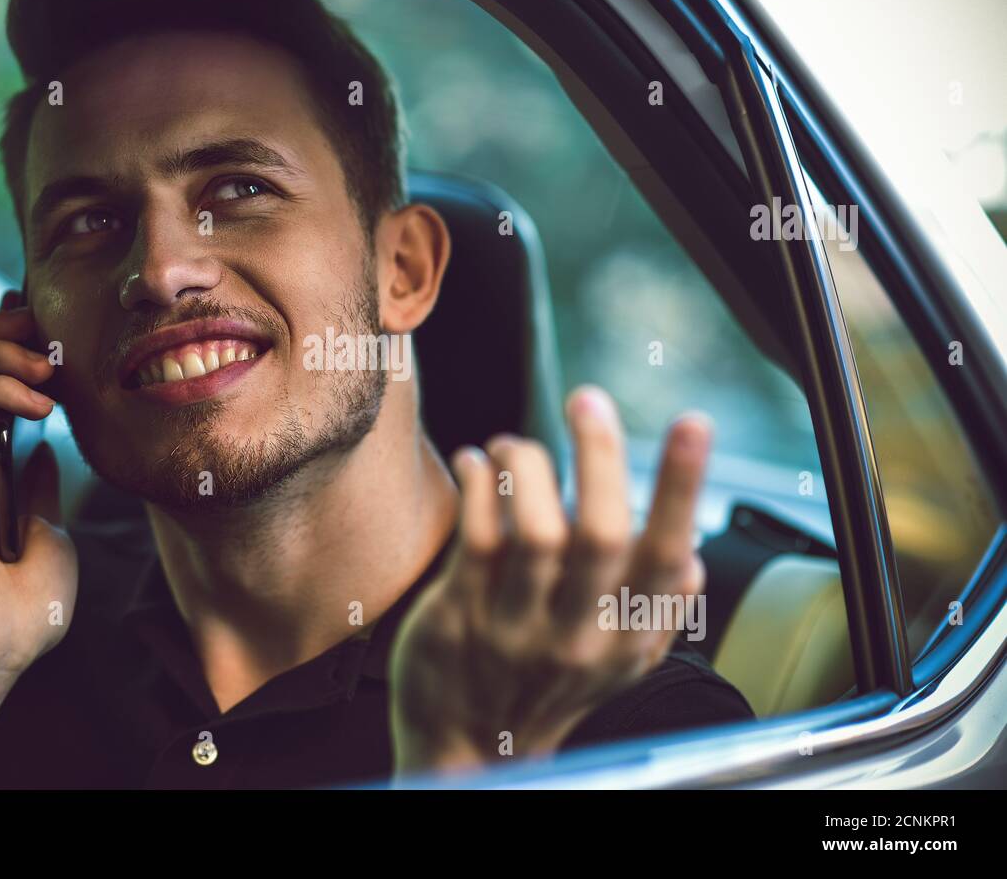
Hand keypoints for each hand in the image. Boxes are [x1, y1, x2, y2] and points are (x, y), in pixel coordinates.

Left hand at [389, 385, 710, 774]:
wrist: (469, 753)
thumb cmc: (547, 689)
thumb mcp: (616, 665)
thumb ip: (657, 615)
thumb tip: (694, 558)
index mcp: (627, 639)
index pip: (666, 556)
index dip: (682, 487)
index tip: (693, 423)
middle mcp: (578, 636)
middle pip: (599, 532)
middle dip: (598, 453)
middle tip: (587, 400)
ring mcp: (516, 629)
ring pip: (533, 527)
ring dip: (524, 464)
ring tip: (510, 445)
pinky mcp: (459, 618)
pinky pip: (475, 535)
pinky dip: (476, 483)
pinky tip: (474, 462)